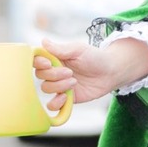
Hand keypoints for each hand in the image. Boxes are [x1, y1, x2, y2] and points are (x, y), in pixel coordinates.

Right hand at [33, 36, 147, 111]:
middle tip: (70, 72)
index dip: (38, 63)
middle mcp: (54, 72)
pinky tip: (65, 97)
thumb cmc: (95, 57)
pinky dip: (56, 103)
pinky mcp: (67, 98)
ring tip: (74, 82)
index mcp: (55, 58)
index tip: (48, 63)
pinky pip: (53, 105)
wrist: (111, 72)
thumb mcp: (78, 49)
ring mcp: (60, 85)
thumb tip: (43, 42)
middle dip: (54, 75)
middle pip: (40, 75)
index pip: (36, 60)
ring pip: (46, 88)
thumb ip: (60, 49)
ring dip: (59, 86)